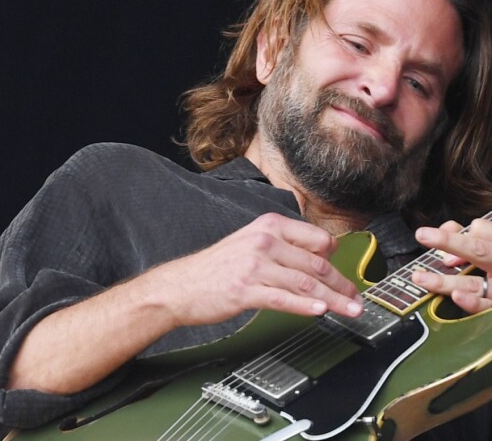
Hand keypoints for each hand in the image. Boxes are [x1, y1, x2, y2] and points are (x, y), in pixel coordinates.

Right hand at [142, 212, 362, 327]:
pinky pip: (284, 298)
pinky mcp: (246, 289)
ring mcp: (254, 265)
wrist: (182, 285)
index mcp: (268, 226)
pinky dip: (306, 306)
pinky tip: (321, 311)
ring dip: (333, 299)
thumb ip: (282, 246)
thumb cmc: (217, 267)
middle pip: (315, 263)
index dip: (337, 258)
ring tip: (350, 310)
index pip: (316, 238)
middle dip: (341, 284)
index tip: (347, 274)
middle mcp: (263, 241)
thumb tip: (316, 260)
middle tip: (356, 297)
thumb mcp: (250, 242)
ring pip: (305, 283)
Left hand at [412, 217, 491, 313]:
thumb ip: (479, 237)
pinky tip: (458, 297)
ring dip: (444, 281)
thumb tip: (451, 244)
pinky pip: (487, 309)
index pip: (483, 232)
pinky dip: (473, 304)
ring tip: (419, 277)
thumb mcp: (491, 243)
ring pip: (474, 284)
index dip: (459, 233)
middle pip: (480, 251)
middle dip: (450, 242)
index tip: (429, 236)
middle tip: (422, 235)